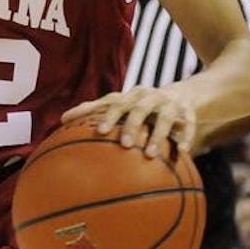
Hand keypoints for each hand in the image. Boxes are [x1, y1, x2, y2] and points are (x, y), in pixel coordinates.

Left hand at [61, 87, 196, 157]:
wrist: (182, 94)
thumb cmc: (139, 105)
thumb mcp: (120, 104)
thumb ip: (93, 110)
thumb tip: (61, 119)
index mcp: (129, 96)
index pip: (114, 102)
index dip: (107, 115)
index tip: (98, 131)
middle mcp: (148, 97)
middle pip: (138, 109)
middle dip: (131, 125)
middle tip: (123, 144)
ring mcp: (168, 104)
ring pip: (164, 118)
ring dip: (157, 136)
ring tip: (149, 154)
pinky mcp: (187, 112)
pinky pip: (188, 125)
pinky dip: (185, 137)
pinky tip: (184, 152)